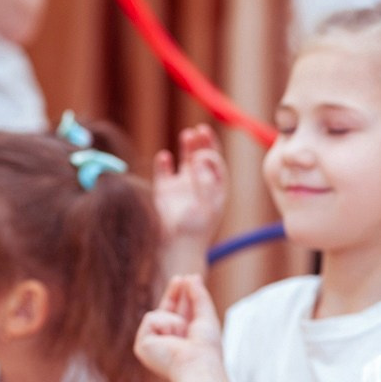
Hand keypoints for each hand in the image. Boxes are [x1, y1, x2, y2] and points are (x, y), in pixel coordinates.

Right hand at [134, 275, 222, 381]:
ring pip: (158, 313)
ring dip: (174, 319)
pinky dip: (164, 323)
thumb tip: (193, 277)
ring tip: (182, 336)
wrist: (198, 364)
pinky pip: (150, 318)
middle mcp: (165, 344)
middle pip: (164, 311)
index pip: (177, 314)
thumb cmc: (206, 348)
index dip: (179, 296)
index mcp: (180, 340)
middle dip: (173, 294)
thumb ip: (199, 296)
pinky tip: (170, 339)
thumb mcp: (206, 316)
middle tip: (180, 278)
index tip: (184, 279)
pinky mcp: (142, 346)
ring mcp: (152, 345)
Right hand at [154, 124, 226, 243]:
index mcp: (215, 191)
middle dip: (203, 144)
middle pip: (203, 158)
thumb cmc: (195, 232)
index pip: (217, 165)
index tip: (207, 148)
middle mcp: (200, 187)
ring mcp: (182, 189)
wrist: (175, 251)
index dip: (214, 152)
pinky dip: (163, 164)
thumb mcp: (205, 206)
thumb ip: (204, 182)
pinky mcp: (164, 194)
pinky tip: (164, 156)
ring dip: (186, 148)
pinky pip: (163, 173)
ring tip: (186, 135)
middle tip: (200, 130)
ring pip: (185, 162)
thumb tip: (200, 158)